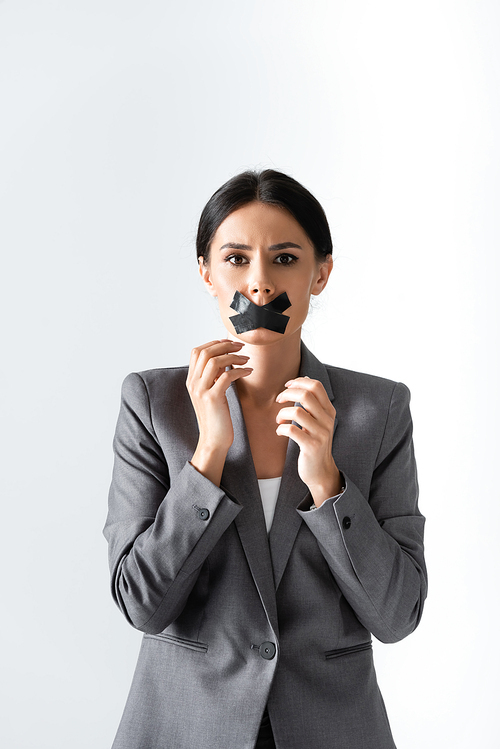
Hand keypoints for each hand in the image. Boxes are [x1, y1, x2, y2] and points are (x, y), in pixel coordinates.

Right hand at [187, 339, 251, 484]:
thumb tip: (224, 359)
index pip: (197, 351)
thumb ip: (213, 377)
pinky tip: (249, 372)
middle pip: (205, 352)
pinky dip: (240, 370)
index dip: (214, 343)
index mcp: (191, 380)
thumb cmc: (217, 417)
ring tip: (246, 359)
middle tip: (241, 347)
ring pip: (215, 361)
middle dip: (225, 346)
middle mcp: (193, 383)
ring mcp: (201, 390)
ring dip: (233, 356)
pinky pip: (227, 376)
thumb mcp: (211, 393)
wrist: (213, 440)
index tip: (230, 344)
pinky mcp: (212, 398)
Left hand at [275, 376, 341, 506]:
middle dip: (287, 394)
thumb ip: (312, 405)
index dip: (299, 382)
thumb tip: (301, 381)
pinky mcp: (311, 446)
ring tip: (279, 420)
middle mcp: (327, 420)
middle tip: (279, 400)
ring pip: (296, 412)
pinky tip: (280, 432)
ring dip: (282, 414)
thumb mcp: (318, 422)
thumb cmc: (314, 442)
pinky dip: (281, 429)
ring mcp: (320, 434)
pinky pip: (291, 430)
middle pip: (305, 395)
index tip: (287, 386)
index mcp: (329, 411)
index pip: (316, 386)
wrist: (320, 470)